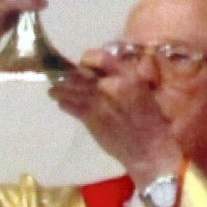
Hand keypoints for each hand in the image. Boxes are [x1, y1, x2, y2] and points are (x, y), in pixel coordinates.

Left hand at [49, 48, 182, 187]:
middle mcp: (109, 86)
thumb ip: (124, 78)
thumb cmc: (152, 120)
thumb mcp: (143, 90)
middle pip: (79, 74)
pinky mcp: (90, 119)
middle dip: (69, 76)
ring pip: (70, 90)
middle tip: (62, 78)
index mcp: (126, 76)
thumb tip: (105, 73)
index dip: (87, 60)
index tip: (83, 64)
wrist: (150, 148)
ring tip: (54, 91)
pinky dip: (64, 104)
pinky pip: (70, 107)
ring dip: (60, 90)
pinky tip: (61, 103)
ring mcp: (97, 103)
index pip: (98, 57)